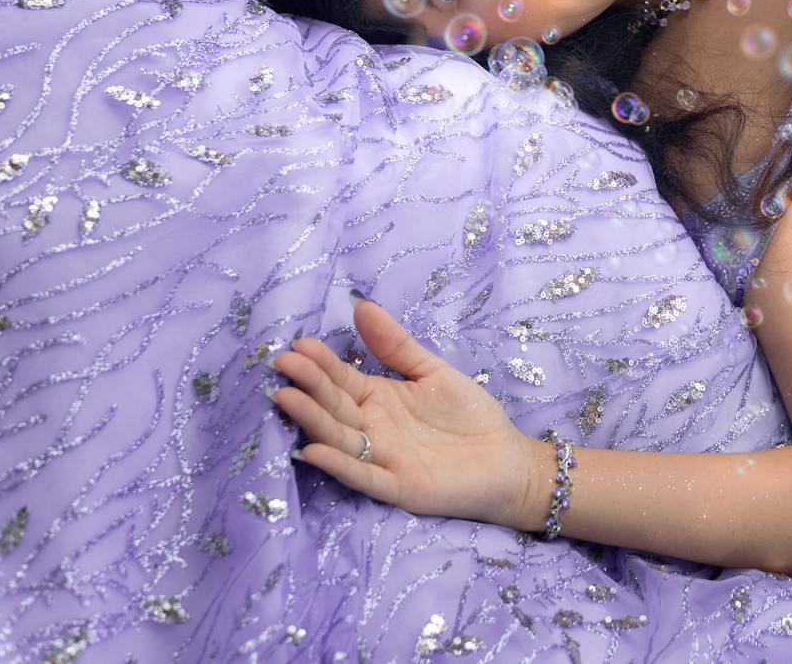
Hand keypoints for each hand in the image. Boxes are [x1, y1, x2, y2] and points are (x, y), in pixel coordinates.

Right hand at [268, 296, 545, 529]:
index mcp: (377, 400)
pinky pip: (364, 476)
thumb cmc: (469, 415)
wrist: (508, 459)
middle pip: (334, 407)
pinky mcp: (399, 487)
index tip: (298, 344)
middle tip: (284, 362)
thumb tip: (361, 304)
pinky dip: (340, 465)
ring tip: (286, 398)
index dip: (321, 364)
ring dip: (313, 420)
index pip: (341, 380)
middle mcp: (372, 430)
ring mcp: (382, 460)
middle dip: (309, 385)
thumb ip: (396, 344)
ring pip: (340, 440)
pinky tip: (315, 450)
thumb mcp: (432, 371)